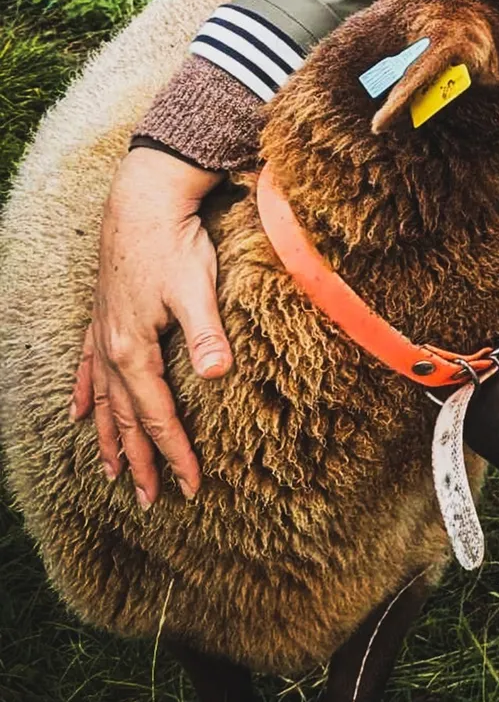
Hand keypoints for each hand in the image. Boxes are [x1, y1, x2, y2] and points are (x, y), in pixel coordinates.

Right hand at [70, 148, 230, 505]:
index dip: (175, 453)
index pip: (159, 416)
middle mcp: (112, 350)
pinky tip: (77, 415)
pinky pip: (87, 368)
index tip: (191, 487)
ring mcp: (104, 334)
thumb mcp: (198, 288)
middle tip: (151, 499)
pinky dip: (83, 395)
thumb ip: (207, 334)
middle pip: (126, 418)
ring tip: (111, 474)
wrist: (143, 201)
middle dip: (140, 460)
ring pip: (103, 400)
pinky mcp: (104, 317)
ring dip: (108, 438)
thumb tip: (218, 375)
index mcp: (136, 350)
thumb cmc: (175, 243)